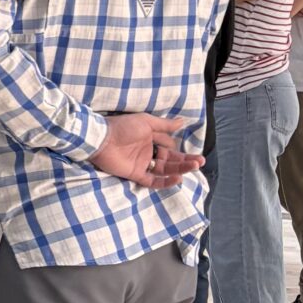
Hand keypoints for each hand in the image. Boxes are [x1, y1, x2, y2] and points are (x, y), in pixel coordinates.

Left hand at [89, 113, 203, 188]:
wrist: (102, 138)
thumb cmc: (123, 127)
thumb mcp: (147, 122)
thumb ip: (165, 125)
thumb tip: (183, 121)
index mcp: (150, 139)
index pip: (169, 147)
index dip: (180, 149)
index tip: (191, 150)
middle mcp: (147, 152)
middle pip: (170, 160)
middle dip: (185, 161)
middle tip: (200, 162)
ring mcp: (142, 164)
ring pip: (165, 170)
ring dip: (180, 169)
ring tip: (194, 166)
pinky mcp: (135, 174)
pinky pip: (153, 180)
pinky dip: (165, 181)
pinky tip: (178, 178)